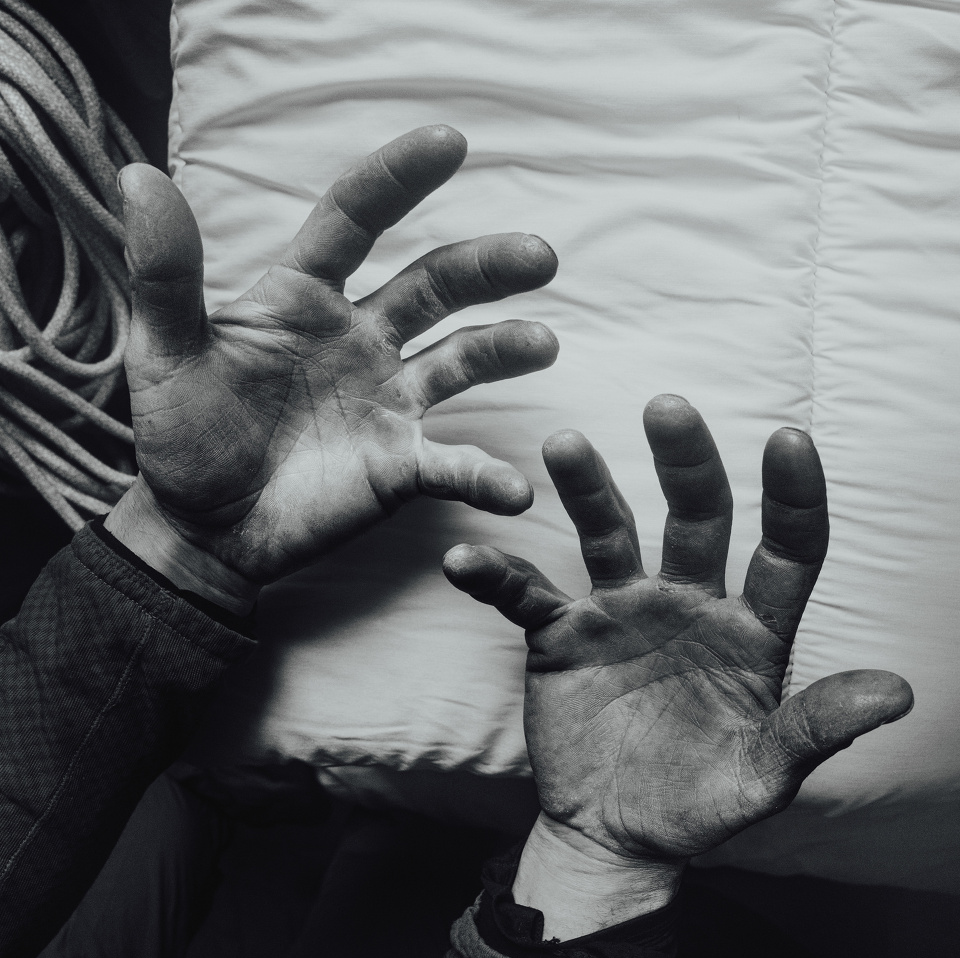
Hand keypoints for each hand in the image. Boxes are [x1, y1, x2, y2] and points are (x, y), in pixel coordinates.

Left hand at [107, 127, 557, 606]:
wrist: (200, 529)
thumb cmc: (182, 435)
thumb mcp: (163, 352)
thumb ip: (165, 274)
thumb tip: (142, 179)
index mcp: (303, 299)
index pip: (356, 221)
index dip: (399, 180)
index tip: (452, 142)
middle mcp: (358, 340)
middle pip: (432, 283)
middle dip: (486, 264)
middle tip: (538, 256)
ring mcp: (385, 402)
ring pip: (459, 361)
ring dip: (503, 347)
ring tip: (542, 342)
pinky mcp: (398, 465)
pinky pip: (452, 464)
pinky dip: (485, 476)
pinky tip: (515, 489)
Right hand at [444, 396, 912, 932]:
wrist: (616, 836)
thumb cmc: (701, 804)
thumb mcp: (764, 774)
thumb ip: (818, 727)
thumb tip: (900, 692)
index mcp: (751, 630)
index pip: (786, 550)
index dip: (793, 497)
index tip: (790, 440)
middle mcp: (689, 605)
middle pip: (695, 517)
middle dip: (686, 462)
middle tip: (668, 408)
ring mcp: (621, 614)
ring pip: (608, 534)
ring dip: (588, 489)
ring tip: (565, 447)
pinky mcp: (560, 638)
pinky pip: (526, 595)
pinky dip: (497, 576)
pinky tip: (467, 560)